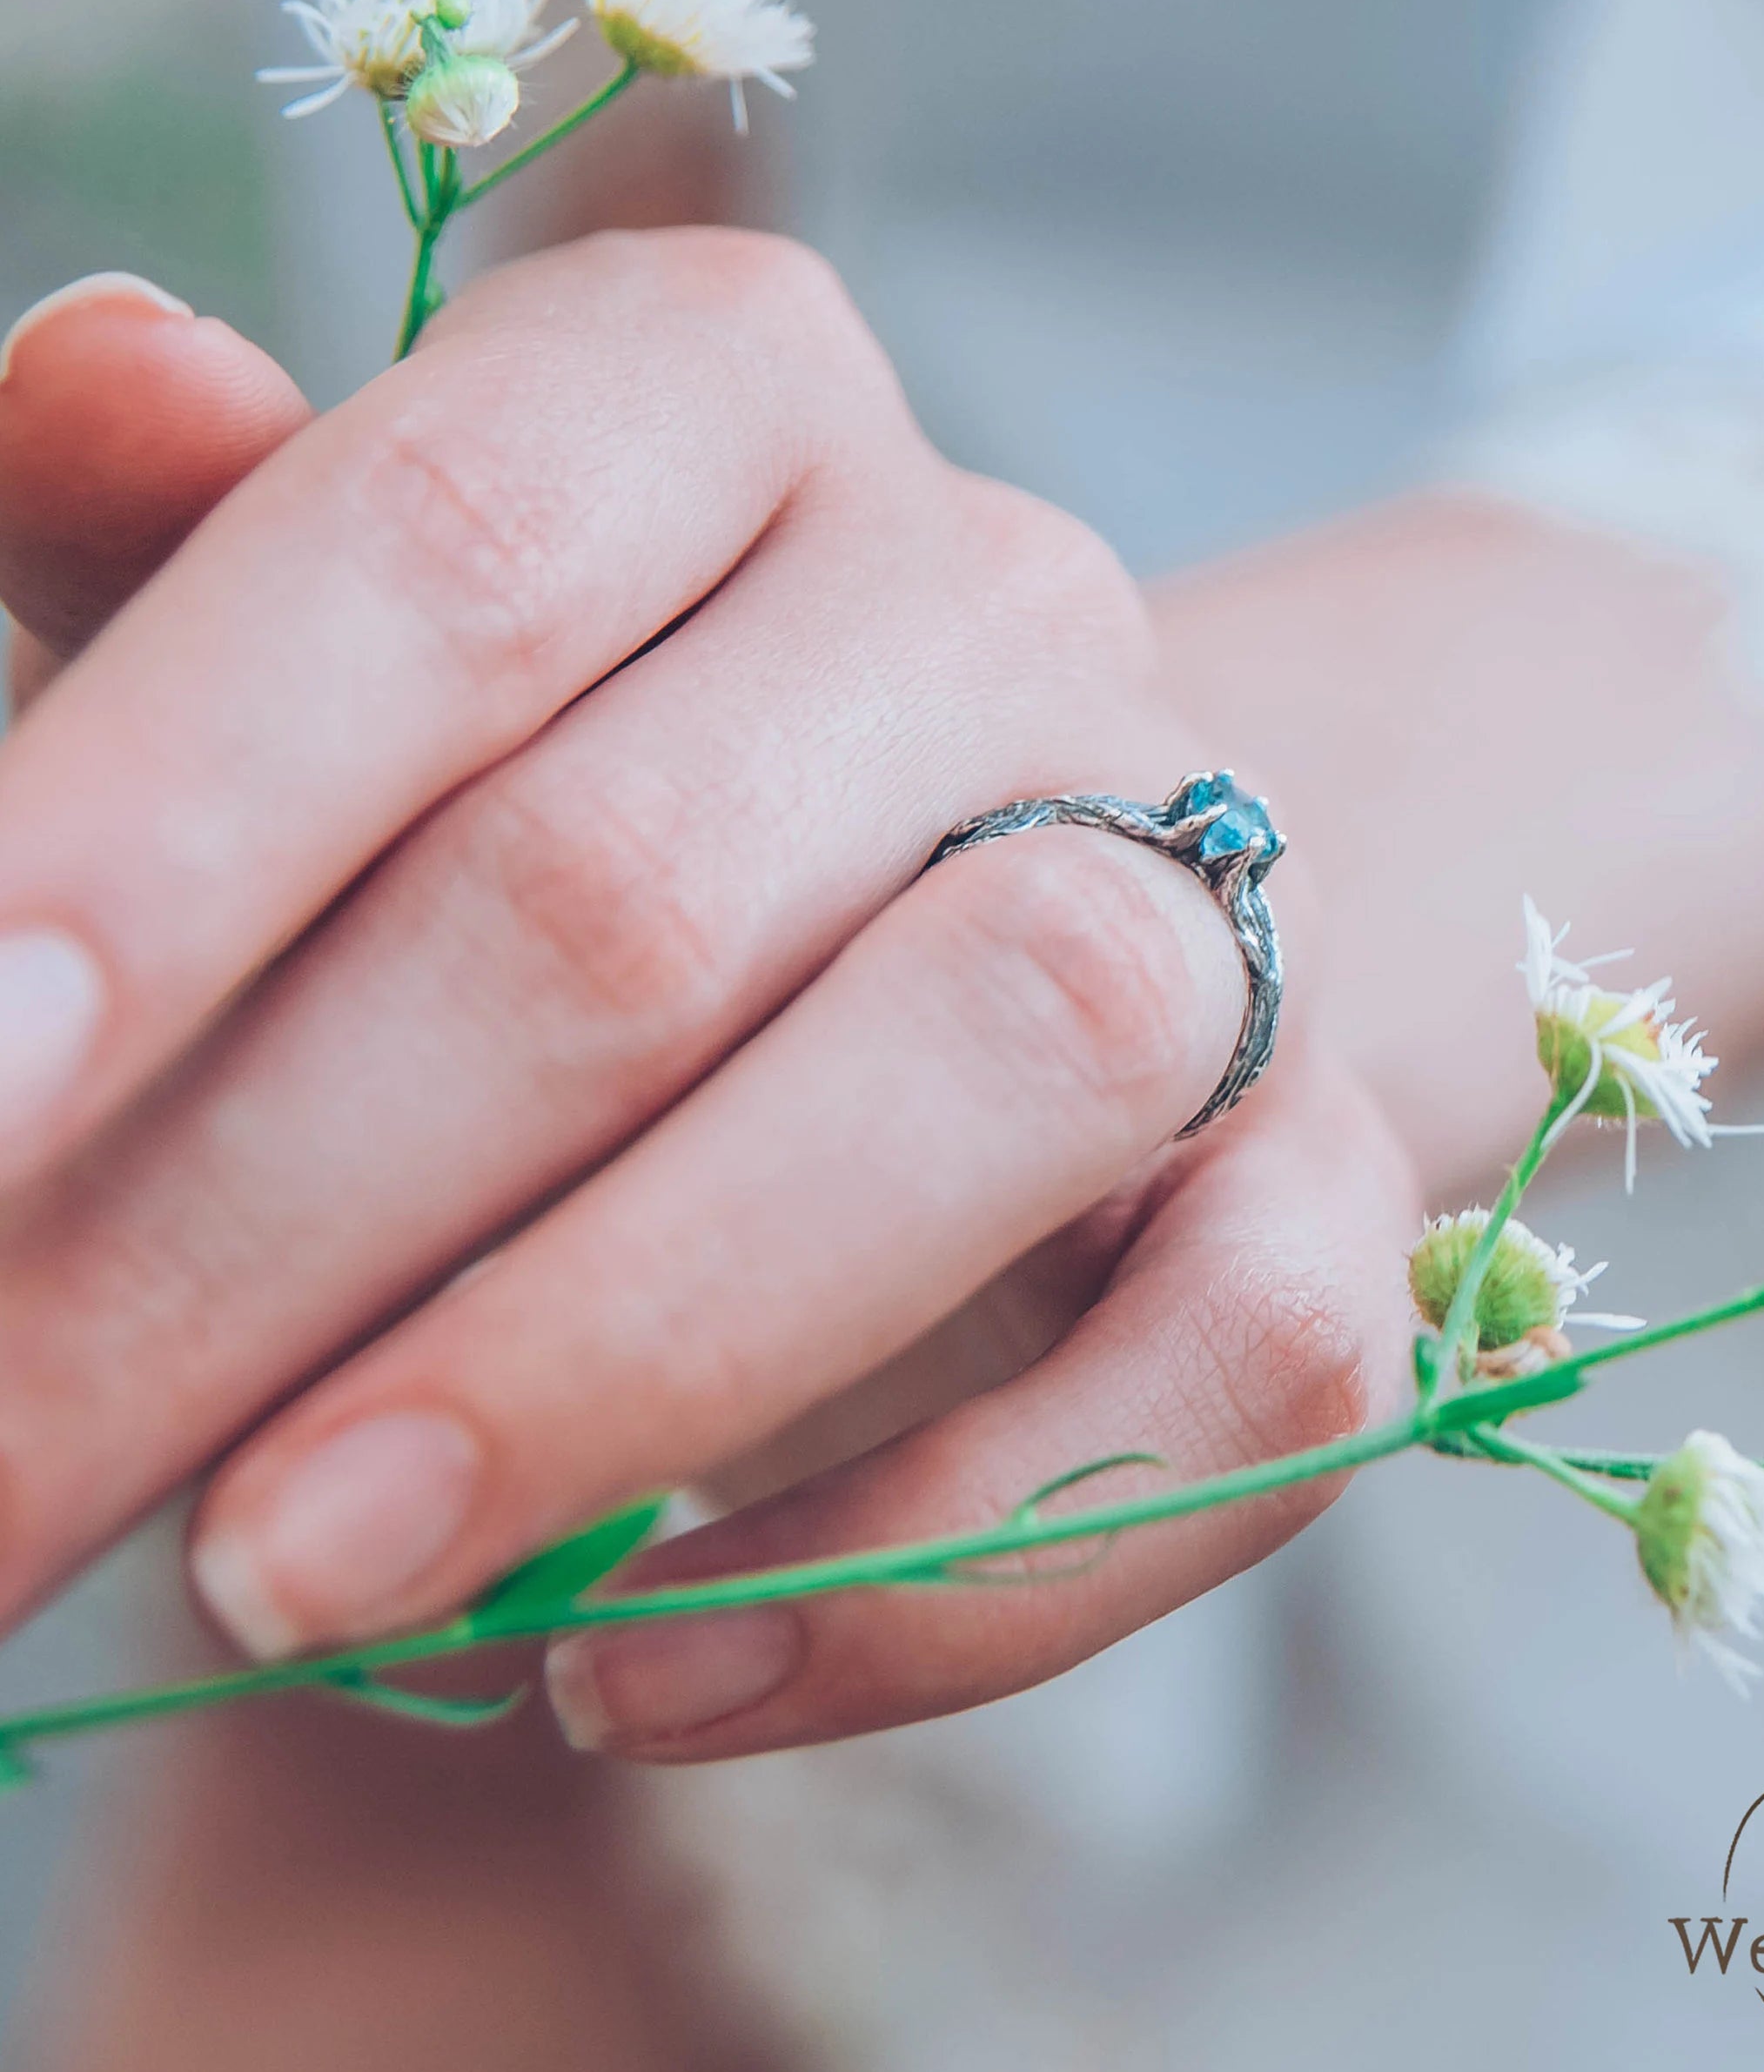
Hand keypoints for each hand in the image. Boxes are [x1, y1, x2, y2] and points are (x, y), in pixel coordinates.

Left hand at [0, 242, 1415, 1756]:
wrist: (983, 893)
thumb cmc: (574, 774)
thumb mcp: (353, 652)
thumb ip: (197, 558)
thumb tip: (78, 385)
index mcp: (725, 394)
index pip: (450, 543)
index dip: (175, 817)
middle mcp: (1002, 597)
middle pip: (643, 887)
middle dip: (256, 1231)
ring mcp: (1211, 880)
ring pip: (1002, 1062)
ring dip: (610, 1364)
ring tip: (293, 1587)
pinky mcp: (1330, 1163)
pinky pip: (1240, 1362)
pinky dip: (948, 1565)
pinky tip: (639, 1685)